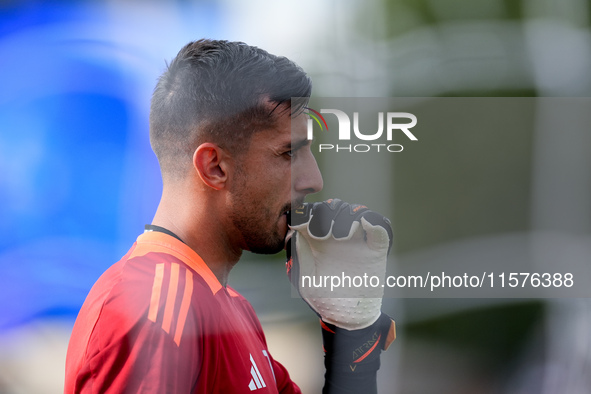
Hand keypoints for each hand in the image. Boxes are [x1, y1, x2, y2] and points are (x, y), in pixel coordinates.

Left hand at [286, 199, 392, 329]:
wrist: (347, 317)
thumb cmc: (323, 299)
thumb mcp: (306, 279)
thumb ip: (301, 254)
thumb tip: (296, 230)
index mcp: (320, 239)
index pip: (315, 213)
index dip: (309, 212)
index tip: (303, 224)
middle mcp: (339, 235)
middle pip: (335, 207)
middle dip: (327, 214)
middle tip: (321, 234)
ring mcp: (359, 241)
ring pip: (356, 212)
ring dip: (347, 217)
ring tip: (340, 236)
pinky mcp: (376, 250)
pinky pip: (380, 228)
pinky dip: (374, 223)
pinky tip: (366, 225)